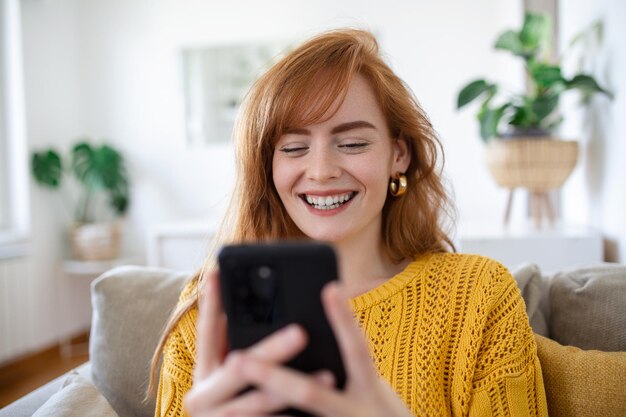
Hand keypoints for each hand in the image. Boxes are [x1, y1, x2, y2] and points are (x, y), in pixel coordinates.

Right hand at [183, 271, 332, 415]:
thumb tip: (254, 307)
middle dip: (271, 350)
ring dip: (294, 388)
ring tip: (329, 375)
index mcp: (202, 374)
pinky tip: (318, 410)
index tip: (218, 271)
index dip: (211, 301)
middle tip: (301, 333)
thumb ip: (236, 347)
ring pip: (257, 404)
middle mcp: (201, 398)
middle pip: (237, 369)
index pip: (206, 331)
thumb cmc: (232, 405)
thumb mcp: (227, 378)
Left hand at [229, 282, 413, 416]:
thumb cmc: (380, 411)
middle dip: (272, 377)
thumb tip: (329, 323)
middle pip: (310, 394)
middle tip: (238, 360)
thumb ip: (351, 363)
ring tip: (232, 404)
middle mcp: (358, 412)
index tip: (329, 287)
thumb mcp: (374, 387)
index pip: (357, 349)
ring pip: (301, 415)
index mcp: (371, 388)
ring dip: (262, 413)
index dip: (344, 319)